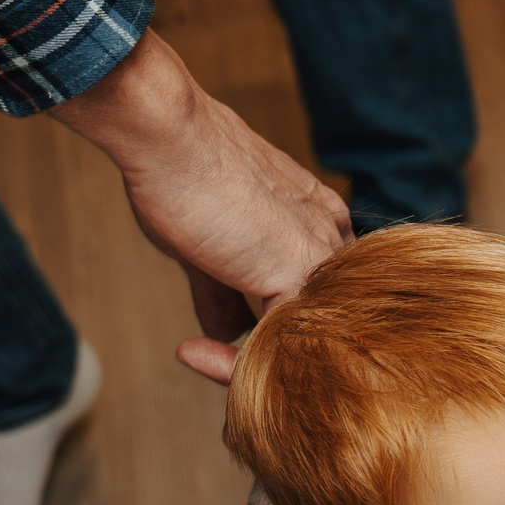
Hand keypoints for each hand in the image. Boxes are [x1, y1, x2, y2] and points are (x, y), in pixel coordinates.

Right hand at [49, 30, 351, 380]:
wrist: (170, 135)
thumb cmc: (182, 174)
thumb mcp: (208, 243)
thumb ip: (223, 290)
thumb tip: (222, 330)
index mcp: (324, 224)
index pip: (321, 296)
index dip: (282, 326)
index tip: (230, 339)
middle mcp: (334, 241)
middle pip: (322, 321)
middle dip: (278, 353)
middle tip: (225, 368)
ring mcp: (321, 258)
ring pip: (307, 337)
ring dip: (257, 363)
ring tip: (206, 362)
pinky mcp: (297, 274)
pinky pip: (279, 341)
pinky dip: (236, 363)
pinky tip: (197, 354)